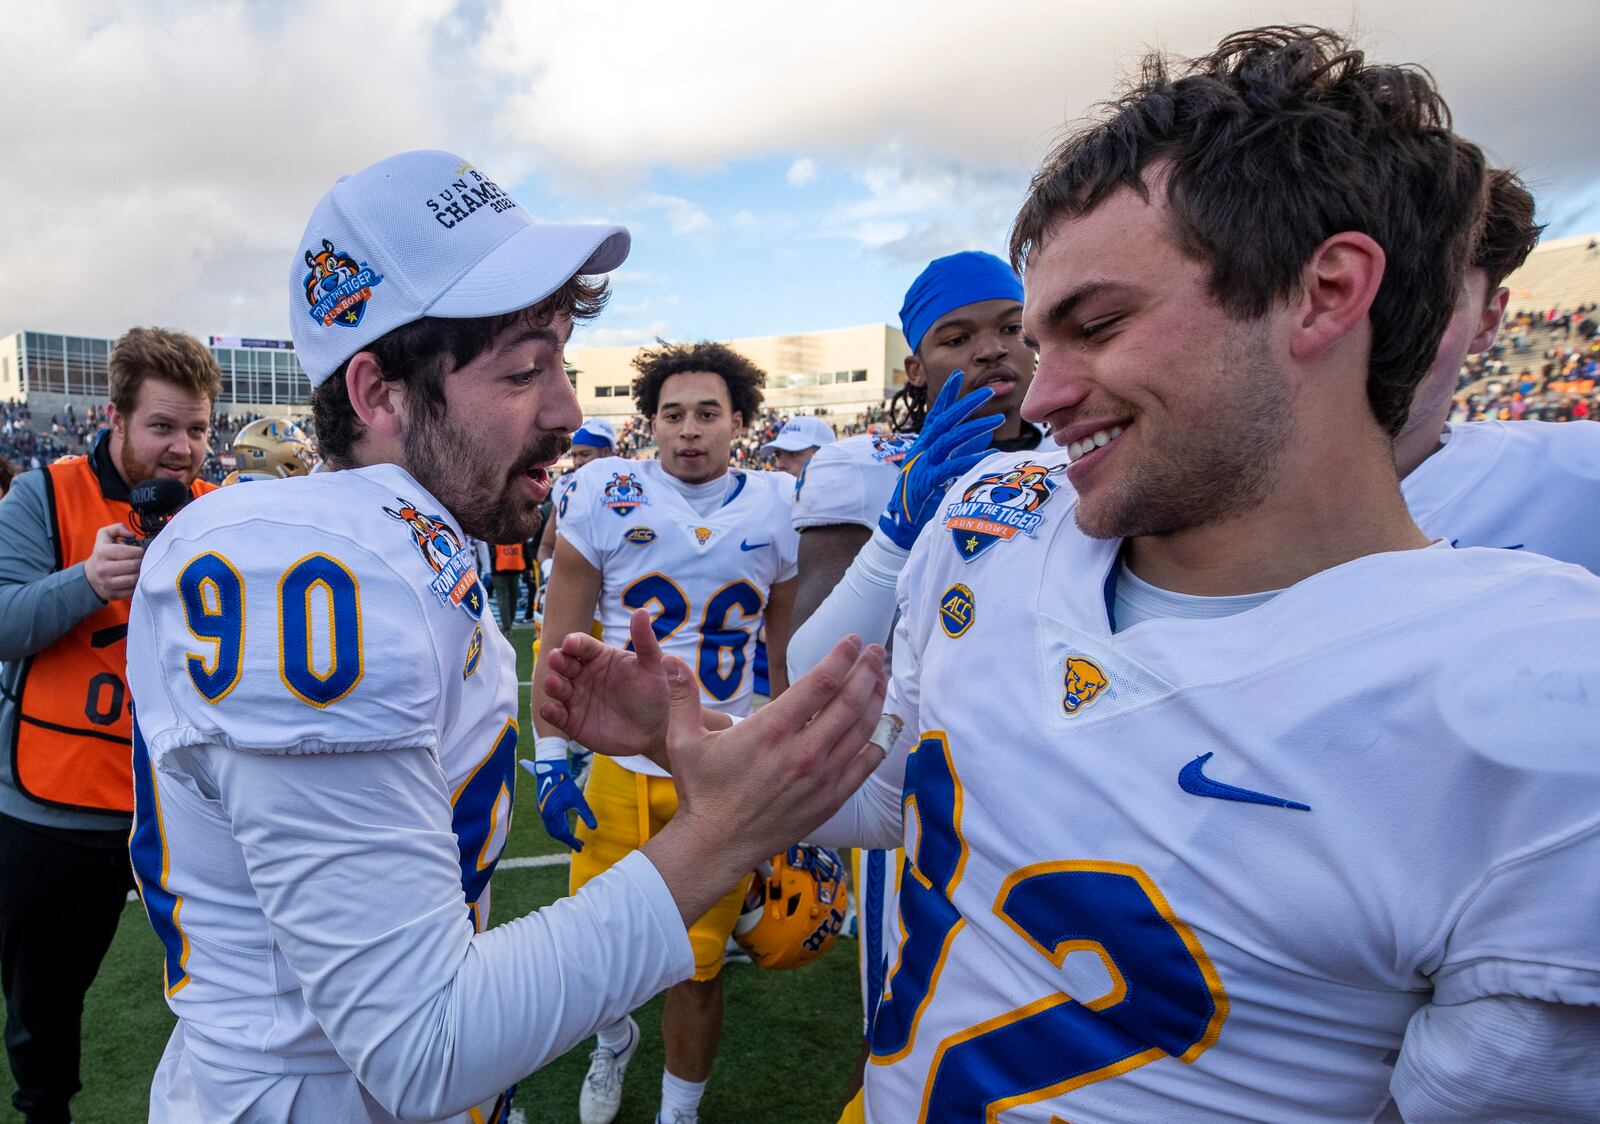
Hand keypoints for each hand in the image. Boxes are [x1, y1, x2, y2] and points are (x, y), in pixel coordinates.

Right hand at [83, 523, 144, 602]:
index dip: (140, 551)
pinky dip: (138, 585)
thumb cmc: (102, 554)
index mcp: (103, 552)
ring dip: (142, 574)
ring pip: (134, 579)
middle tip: (144, 561)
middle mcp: (103, 568)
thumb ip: (117, 528)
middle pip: (134, 566)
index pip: (131, 552)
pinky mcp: (113, 594)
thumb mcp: (104, 536)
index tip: (141, 552)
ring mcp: (107, 583)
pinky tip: (137, 579)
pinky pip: (132, 591)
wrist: (90, 576)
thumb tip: (132, 534)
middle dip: (143, 562)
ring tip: (142, 569)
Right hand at [518, 759, 596, 850]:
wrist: (551, 770)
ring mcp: (542, 812)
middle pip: (556, 834)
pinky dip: (558, 828)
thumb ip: (586, 814)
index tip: (581, 848)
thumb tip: (595, 828)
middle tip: (580, 845)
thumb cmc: (566, 784)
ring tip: (574, 839)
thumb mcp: (578, 799)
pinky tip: (567, 827)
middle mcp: (545, 815)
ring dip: (562, 835)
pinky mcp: (542, 808)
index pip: (563, 833)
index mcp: (553, 814)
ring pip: (552, 829)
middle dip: (567, 841)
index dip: (572, 842)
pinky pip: (550, 823)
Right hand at [539, 609, 672, 758]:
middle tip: (556, 659)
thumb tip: (641, 611)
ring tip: (554, 684)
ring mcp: (576, 698)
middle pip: (563, 662)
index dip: (574, 642)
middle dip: (557, 659)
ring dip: (552, 684)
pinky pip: (556, 715)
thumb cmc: (654, 694)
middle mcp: (583, 675)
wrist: (655, 732)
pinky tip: (550, 709)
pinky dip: (550, 712)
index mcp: (599, 657)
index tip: (570, 643)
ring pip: (556, 687)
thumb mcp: (652, 667)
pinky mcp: (572, 721)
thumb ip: (645, 641)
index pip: (581, 644)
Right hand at [644, 633, 888, 922]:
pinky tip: (882, 725)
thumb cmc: (702, 790)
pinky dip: (877, 741)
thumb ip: (682, 696)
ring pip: (861, 730)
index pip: (819, 683)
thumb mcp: (683, 739)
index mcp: (772, 730)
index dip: (841, 657)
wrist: (717, 844)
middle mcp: (803, 751)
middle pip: (849, 701)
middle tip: (876, 651)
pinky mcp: (830, 799)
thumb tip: (669, 658)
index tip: (852, 640)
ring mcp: (821, 777)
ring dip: (875, 700)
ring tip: (881, 678)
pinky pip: (864, 765)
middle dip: (867, 671)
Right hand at [878, 373, 1003, 548]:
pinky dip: (971, 459)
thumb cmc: (922, 495)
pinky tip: (990, 455)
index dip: (947, 394)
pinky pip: (952, 466)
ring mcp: (923, 463)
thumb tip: (984, 437)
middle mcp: (922, 449)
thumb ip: (961, 450)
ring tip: (997, 419)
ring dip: (975, 427)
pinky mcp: (927, 480)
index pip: (937, 413)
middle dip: (966, 403)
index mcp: (923, 443)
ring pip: (950, 438)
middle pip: (945, 419)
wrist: (901, 523)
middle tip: (987, 391)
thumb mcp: (942, 468)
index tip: (958, 374)